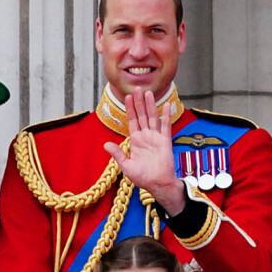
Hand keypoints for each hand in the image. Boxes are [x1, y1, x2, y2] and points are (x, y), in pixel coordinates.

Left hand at [104, 87, 185, 215]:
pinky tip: (166, 105)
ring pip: (152, 117)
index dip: (130, 109)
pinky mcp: (165, 141)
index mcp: (136, 141)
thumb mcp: (126, 166)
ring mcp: (156, 138)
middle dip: (139, 102)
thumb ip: (117, 154)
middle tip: (138, 88)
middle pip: (142, 115)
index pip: (132, 121)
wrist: (158, 184)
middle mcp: (146, 137)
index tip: (128, 97)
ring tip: (148, 92)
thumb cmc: (143, 177)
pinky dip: (166, 115)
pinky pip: (166, 126)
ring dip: (150, 105)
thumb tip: (105, 144)